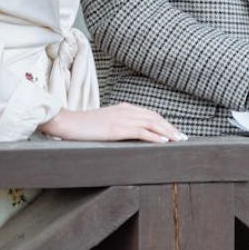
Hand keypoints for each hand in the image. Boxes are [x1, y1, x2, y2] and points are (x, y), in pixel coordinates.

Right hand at [38, 102, 184, 142]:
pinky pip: (141, 131)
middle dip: (170, 127)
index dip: (164, 123)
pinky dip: (155, 136)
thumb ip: (118, 124)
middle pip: (155, 117)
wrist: (66, 123)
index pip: (150, 114)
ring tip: (178, 140)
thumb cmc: (83, 126)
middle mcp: (126, 110)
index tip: (174, 132)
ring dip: (167, 132)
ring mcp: (122, 118)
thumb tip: (128, 135)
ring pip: (152, 123)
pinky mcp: (117, 128)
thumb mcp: (104, 123)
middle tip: (182, 138)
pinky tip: (164, 141)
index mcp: (124, 108)